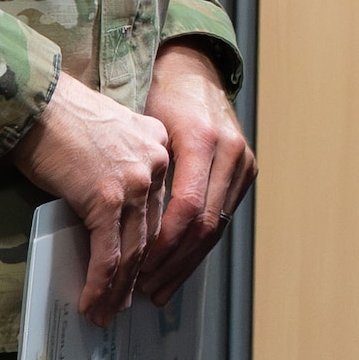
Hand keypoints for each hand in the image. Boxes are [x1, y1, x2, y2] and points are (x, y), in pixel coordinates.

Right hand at [10, 71, 171, 325]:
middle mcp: (154, 161)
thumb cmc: (59, 117)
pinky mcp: (106, 198)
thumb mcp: (107, 134)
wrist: (35, 102)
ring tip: (106, 312)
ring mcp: (134, 181)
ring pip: (132, 249)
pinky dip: (99, 282)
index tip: (144, 271)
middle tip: (125, 302)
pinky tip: (91, 302)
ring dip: (118, 288)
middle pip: (151, 231)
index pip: (161, 204)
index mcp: (157, 143)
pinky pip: (107, 253)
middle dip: (138, 274)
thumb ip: (122, 165)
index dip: (152, 245)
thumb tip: (113, 212)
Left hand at [137, 43, 256, 305]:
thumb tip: (111, 225)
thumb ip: (140, 170)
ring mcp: (242, 161)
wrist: (195, 70)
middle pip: (205, 224)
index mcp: (201, 137)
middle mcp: (229, 150)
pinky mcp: (247, 170)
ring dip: (187, 262)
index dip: (163, 243)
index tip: (137, 269)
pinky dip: (200, 245)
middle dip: (174, 262)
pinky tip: (179, 265)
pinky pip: (223, 217)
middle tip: (145, 289)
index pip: (186, 206)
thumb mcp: (146, 126)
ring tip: (159, 288)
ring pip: (217, 227)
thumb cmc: (160, 96)